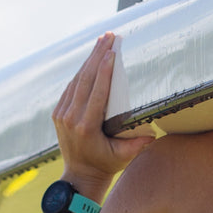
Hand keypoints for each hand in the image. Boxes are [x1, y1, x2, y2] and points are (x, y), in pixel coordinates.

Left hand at [52, 33, 154, 192]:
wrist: (80, 176)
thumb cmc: (106, 165)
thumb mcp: (124, 156)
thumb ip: (138, 143)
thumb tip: (154, 131)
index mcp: (86, 127)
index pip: (96, 91)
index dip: (104, 70)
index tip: (112, 51)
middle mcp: (70, 118)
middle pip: (85, 79)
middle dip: (97, 55)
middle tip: (108, 37)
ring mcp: (61, 114)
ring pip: (77, 80)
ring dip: (89, 60)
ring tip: (101, 42)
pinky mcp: (58, 113)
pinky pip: (71, 88)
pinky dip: (82, 73)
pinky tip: (91, 61)